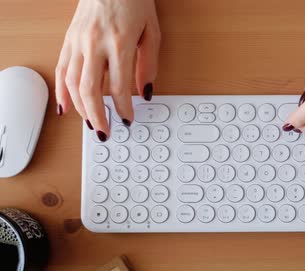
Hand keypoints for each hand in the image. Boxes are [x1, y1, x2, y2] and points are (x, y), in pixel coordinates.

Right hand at [55, 0, 160, 140]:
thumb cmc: (133, 2)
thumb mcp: (152, 32)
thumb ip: (149, 64)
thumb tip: (146, 92)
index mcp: (120, 43)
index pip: (119, 87)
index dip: (124, 108)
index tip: (128, 119)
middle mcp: (95, 44)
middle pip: (91, 90)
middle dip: (98, 116)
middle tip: (105, 132)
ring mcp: (78, 42)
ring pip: (72, 83)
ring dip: (81, 109)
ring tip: (91, 124)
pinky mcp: (68, 40)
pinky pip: (61, 69)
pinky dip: (62, 91)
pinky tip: (66, 108)